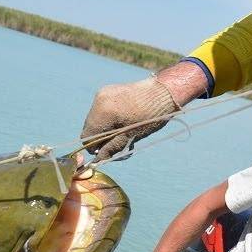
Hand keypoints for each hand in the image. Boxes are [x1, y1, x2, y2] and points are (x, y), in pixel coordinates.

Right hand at [80, 61, 206, 162]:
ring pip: (96, 119)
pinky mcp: (108, 91)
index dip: (94, 148)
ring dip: (105, 128)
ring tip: (122, 131)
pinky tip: (123, 120)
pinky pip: (102, 110)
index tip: (106, 153)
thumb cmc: (150, 116)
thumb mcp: (129, 136)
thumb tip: (96, 161)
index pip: (87, 136)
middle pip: (90, 127)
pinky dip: (109, 119)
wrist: (164, 92)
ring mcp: (103, 93)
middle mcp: (99, 100)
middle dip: (100, 138)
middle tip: (117, 144)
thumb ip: (111, 148)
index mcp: (103, 112)